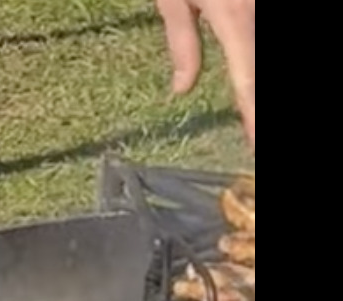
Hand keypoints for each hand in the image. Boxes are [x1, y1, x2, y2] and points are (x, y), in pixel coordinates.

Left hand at [154, 0, 254, 149]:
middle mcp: (256, 13)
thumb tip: (183, 88)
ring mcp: (261, 8)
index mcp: (235, 18)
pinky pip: (258, 39)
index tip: (254, 144)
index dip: (254, 115)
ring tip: (248, 117)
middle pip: (259, 72)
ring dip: (253, 85)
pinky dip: (253, 61)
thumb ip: (183, 42)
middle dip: (256, 105)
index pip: (248, 79)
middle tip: (251, 135)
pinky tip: (247, 77)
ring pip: (260, 56)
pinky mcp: (258, 6)